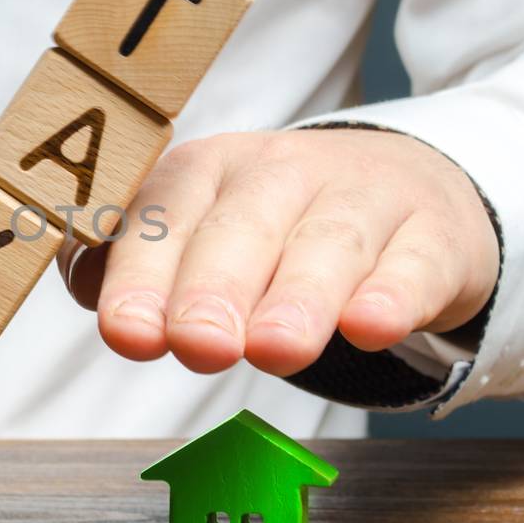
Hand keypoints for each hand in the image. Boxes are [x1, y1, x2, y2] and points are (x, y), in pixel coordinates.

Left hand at [69, 129, 499, 375]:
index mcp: (206, 171)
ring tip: (276, 351)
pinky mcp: (433, 237)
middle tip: (199, 346)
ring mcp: (364, 198)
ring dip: (299, 297)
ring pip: (329, 244)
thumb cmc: (274, 230)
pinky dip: (393, 295)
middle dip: (215, 289)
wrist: (409, 190)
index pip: (164, 216)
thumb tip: (90, 292)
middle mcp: (281, 173)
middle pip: (243, 227)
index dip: (141, 276)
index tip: (126, 334)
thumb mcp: (200, 234)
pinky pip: (413, 263)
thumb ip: (139, 268)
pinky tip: (373, 326)